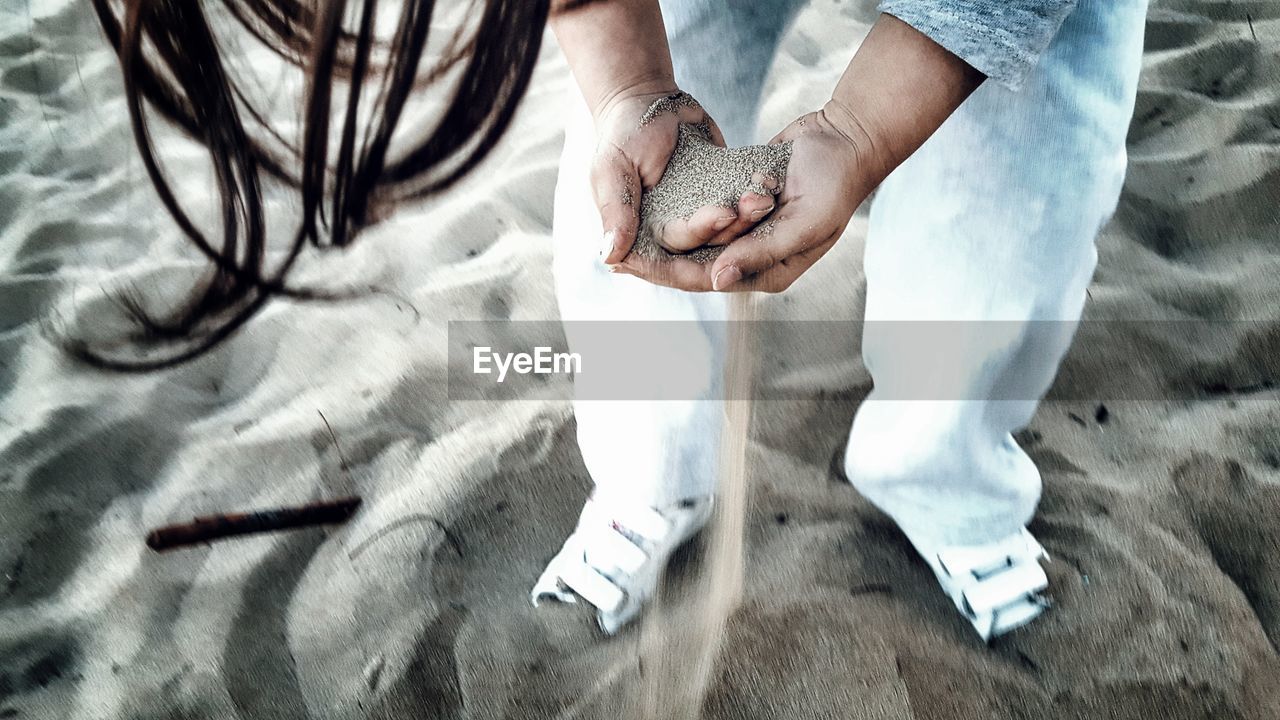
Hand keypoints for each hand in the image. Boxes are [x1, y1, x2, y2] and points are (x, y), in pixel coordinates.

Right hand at [593, 89, 777, 263]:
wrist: (648, 100)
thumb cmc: (623, 133)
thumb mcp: (612, 168)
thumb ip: (616, 211)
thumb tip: (609, 257)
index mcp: (642, 236)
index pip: (667, 258)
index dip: (696, 240)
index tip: (719, 217)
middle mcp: (672, 233)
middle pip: (703, 248)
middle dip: (727, 231)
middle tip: (746, 207)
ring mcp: (698, 217)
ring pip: (726, 232)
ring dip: (745, 219)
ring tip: (763, 197)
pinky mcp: (719, 198)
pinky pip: (739, 207)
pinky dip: (752, 201)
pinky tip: (769, 188)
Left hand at [615, 103, 874, 291]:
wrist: (848, 139)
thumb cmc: (835, 184)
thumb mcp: (803, 222)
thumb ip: (760, 251)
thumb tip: (715, 280)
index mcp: (769, 271)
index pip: (707, 279)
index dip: (666, 276)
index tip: (630, 268)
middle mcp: (754, 257)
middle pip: (694, 266)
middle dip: (655, 265)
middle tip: (614, 261)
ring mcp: (748, 232)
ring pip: (695, 243)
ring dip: (661, 243)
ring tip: (624, 240)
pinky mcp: (741, 205)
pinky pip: (704, 216)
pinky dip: (678, 216)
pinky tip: (647, 211)